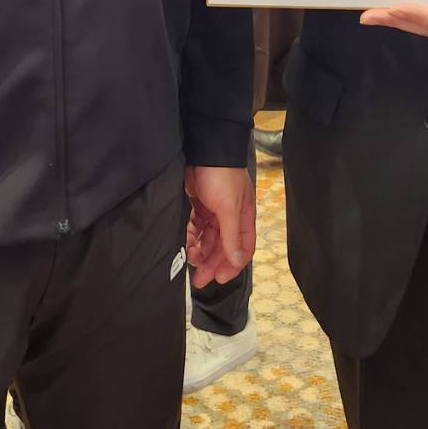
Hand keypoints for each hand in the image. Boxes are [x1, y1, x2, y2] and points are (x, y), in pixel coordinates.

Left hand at [185, 165, 255, 287]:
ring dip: (200, 251)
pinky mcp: (199, 204)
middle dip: (212, 263)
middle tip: (198, 280)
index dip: (232, 266)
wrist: (203, 148)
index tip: (218, 278)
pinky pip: (195, 227)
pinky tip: (185, 242)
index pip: (243, 249)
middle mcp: (230, 217)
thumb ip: (232, 236)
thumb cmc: (221, 176)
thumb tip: (238, 262)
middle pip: (223, 247)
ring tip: (189, 258)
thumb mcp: (228, 208)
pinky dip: (190, 236)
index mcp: (243, 218)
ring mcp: (214, 211)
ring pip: (208, 239)